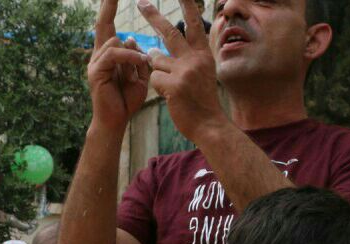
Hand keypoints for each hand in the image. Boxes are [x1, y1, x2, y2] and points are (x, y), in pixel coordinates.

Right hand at [87, 0, 152, 131]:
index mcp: (110, 54)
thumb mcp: (140, 76)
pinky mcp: (95, 71)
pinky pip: (113, 54)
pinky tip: (138, 61)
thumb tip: (131, 39)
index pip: (109, 26)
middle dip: (107, 6)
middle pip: (103, 24)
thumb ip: (137, 58)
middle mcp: (99, 55)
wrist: (116, 121)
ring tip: (140, 65)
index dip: (110, 9)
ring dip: (131, 52)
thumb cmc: (128, 100)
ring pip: (114, 41)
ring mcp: (95, 63)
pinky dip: (128, 56)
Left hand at [139, 0, 226, 141]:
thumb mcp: (199, 74)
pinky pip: (154, 79)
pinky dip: (158, 87)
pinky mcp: (174, 85)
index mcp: (203, 54)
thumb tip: (153, 50)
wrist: (209, 124)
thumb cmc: (201, 101)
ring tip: (175, 89)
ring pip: (156, 62)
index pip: (193, 25)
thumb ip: (181, 60)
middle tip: (141, 2)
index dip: (187, 6)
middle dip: (153, 16)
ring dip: (159, 73)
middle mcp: (195, 58)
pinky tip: (171, 97)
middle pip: (170, 32)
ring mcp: (185, 71)